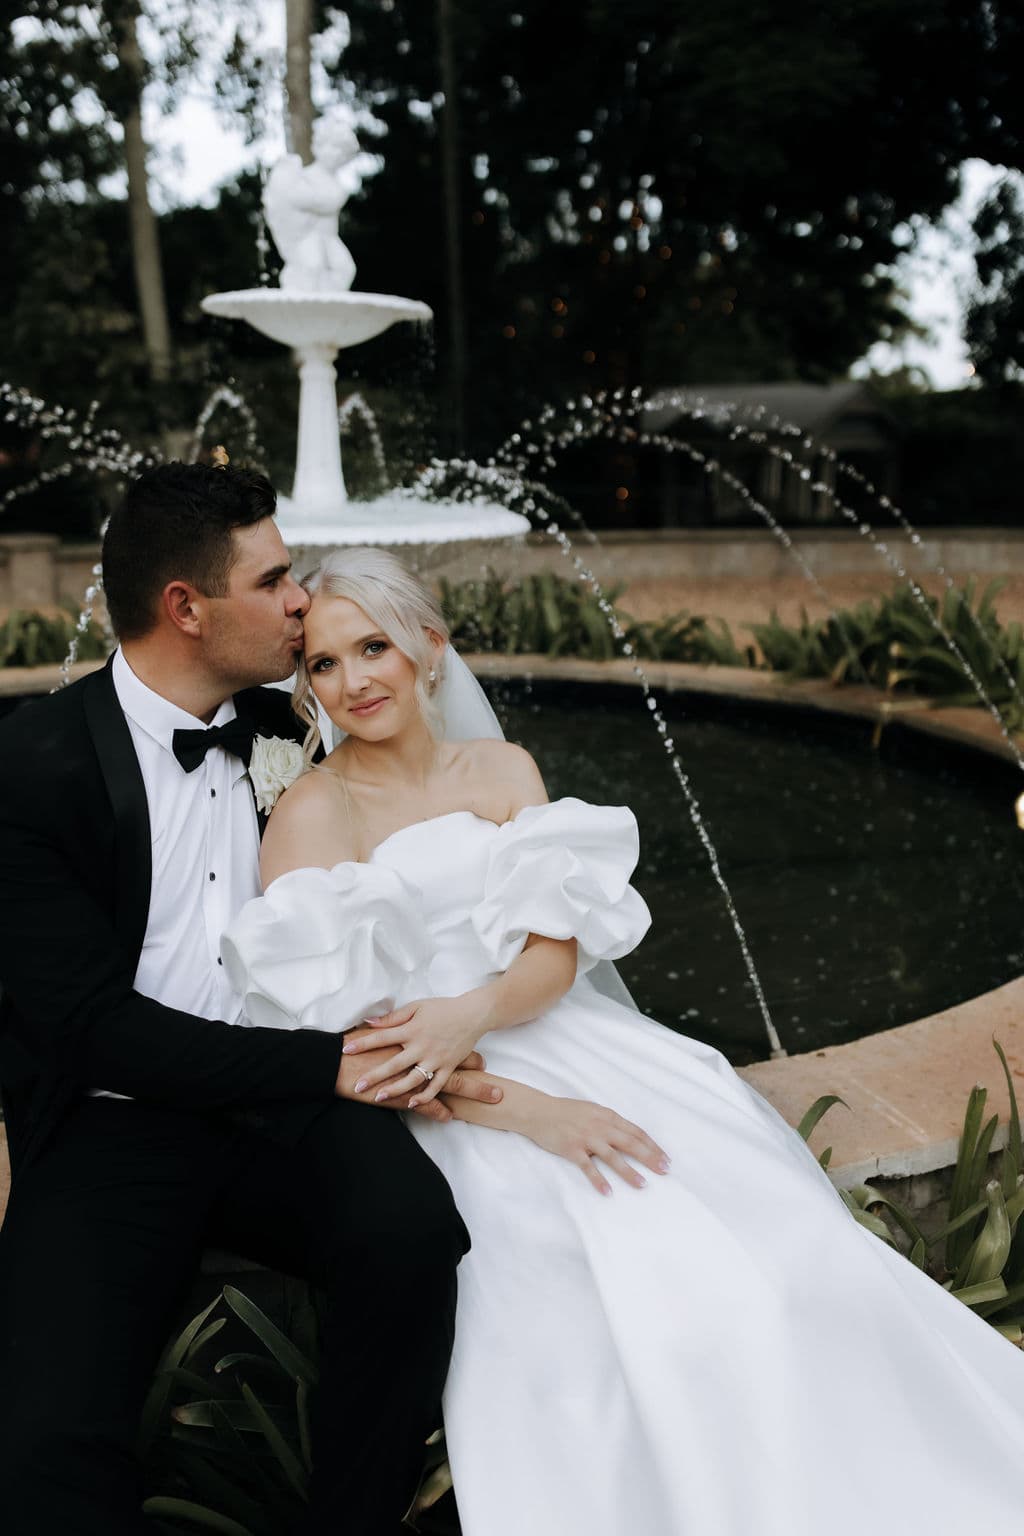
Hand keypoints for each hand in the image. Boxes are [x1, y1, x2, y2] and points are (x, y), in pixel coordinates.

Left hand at [341, 995, 487, 1106]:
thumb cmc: (443, 1008)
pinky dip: (424, 1095)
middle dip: (374, 1076)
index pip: (382, 1037)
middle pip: (393, 1064)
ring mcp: (436, 1058)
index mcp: (412, 1029)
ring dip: (395, 1089)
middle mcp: (422, 1046)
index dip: (363, 1044)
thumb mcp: (416, 1007)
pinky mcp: (448, 1067)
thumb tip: (370, 1022)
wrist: (474, 1014)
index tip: (345, 1050)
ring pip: (412, 1078)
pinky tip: (411, 1102)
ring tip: (379, 1097)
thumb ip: (393, 1017)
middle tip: (357, 1086)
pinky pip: (436, 1085)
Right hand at [519, 1096, 670, 1195]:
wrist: (539, 1111)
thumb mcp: (593, 1111)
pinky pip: (588, 1167)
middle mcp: (600, 1126)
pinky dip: (599, 1180)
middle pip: (630, 1143)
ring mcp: (586, 1138)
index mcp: (608, 1116)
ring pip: (613, 1156)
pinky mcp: (572, 1149)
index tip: (665, 1158)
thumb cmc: (566, 1112)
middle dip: (650, 1158)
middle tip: (664, 1171)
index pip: (636, 1132)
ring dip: (629, 1172)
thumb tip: (629, 1136)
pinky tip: (608, 1192)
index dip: (653, 1145)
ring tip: (642, 1185)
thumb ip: (610, 1122)